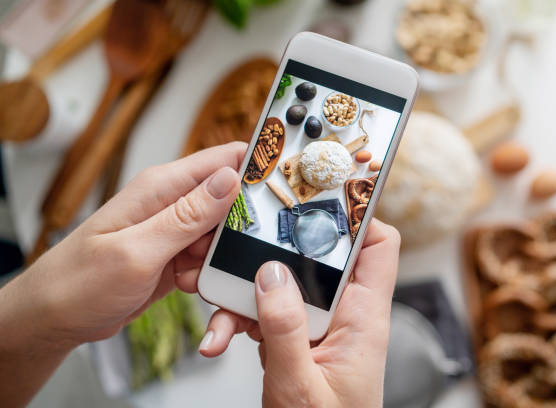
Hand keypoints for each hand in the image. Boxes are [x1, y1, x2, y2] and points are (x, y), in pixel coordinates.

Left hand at [0, 142, 243, 406]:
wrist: (55, 318)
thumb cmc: (80, 282)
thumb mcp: (139, 250)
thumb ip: (188, 215)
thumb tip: (232, 178)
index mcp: (162, 187)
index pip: (224, 160)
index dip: (259, 167)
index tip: (287, 187)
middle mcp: (172, 203)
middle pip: (232, 202)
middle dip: (242, 229)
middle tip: (232, 255)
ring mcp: (175, 230)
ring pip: (224, 236)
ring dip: (222, 259)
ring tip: (193, 277)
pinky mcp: (176, 254)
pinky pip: (209, 259)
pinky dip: (208, 274)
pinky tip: (188, 287)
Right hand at [195, 219, 400, 407]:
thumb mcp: (300, 385)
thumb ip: (285, 328)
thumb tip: (270, 272)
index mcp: (364, 318)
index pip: (379, 246)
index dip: (356, 215)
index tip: (317, 199)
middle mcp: (345, 314)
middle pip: (318, 257)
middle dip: (278, 252)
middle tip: (243, 247)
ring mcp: (318, 326)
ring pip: (284, 283)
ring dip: (249, 294)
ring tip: (221, 319)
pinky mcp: (296, 339)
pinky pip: (269, 311)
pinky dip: (242, 318)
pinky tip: (221, 337)